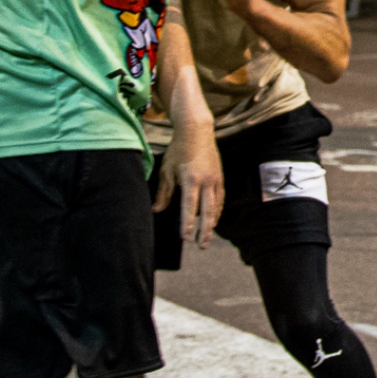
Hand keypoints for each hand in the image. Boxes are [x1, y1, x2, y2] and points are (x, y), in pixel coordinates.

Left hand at [155, 119, 224, 247]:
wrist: (197, 131)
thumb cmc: (178, 150)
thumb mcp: (167, 170)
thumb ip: (164, 192)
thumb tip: (157, 210)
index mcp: (191, 179)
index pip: (189, 207)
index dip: (187, 223)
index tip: (185, 237)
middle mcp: (206, 181)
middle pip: (207, 211)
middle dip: (204, 230)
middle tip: (201, 246)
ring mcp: (215, 179)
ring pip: (216, 207)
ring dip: (211, 223)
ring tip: (206, 238)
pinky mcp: (220, 177)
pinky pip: (220, 198)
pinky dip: (217, 211)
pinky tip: (213, 220)